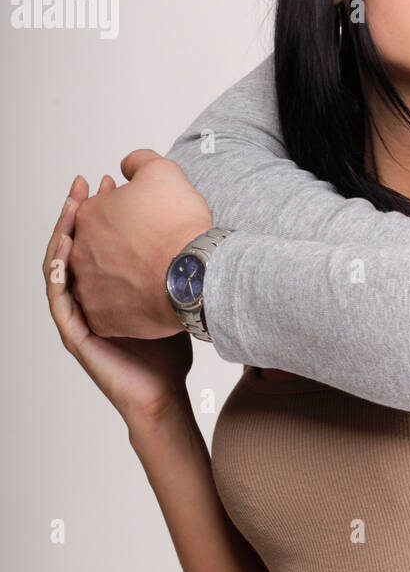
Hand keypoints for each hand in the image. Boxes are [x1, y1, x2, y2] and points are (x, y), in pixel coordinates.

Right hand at [44, 175, 194, 425]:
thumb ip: (171, 262)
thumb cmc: (168, 346)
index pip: (98, 239)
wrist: (164, 391)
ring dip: (62, 236)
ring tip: (72, 209)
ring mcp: (78, 316)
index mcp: (108, 286)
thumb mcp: (171, 292)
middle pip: (74, 245)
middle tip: (85, 183)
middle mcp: (88, 297)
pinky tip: (63, 252)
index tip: (110, 180)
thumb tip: (189, 225)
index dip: (101, 209)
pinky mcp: (76, 334)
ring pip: (59, 268)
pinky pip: (59, 299)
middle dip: (78, 212)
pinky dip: (57, 274)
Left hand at [68, 149, 212, 338]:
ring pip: (100, 279)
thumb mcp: (161, 171)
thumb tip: (126, 166)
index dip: (120, 210)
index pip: (98, 212)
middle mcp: (80, 254)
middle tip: (145, 244)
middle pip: (96, 246)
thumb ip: (138, 162)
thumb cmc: (178, 225)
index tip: (140, 216)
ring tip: (148, 270)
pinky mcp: (102, 318)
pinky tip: (143, 295)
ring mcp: (88, 289)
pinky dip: (123, 304)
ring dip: (119, 273)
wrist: (195, 272)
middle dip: (117, 243)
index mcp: (88, 218)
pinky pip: (108, 311)